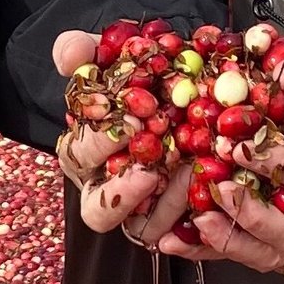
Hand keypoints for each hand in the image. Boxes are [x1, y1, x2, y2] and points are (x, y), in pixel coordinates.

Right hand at [53, 29, 200, 251]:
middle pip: (100, 211)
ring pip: (144, 226)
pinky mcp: (182, 216)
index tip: (130, 120)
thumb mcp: (112, 55)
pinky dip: (199, 220)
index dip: (100, 143)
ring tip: (191, 171)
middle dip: (125, 190)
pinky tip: (213, 192)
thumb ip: (84, 51)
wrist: (186, 85)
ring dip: (166, 204)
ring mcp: (146, 208)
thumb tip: (71, 52)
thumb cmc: (139, 74)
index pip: (79, 158)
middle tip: (151, 167)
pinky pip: (187, 231)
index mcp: (83, 153)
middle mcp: (108, 188)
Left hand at [186, 34, 283, 270]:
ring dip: (231, 242)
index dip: (282, 167)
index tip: (243, 150)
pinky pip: (241, 251)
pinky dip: (208, 248)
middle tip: (218, 189)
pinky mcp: (271, 236)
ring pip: (270, 254)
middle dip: (254, 217)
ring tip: (198, 220)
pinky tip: (176, 238)